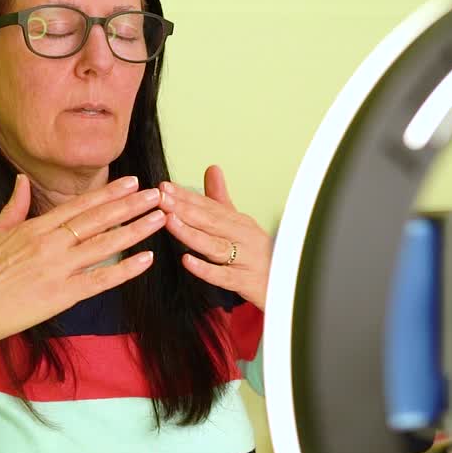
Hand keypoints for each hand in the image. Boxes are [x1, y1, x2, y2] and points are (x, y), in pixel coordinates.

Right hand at [0, 174, 165, 359]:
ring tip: (159, 218)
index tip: (131, 181)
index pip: (79, 205)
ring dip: (135, 230)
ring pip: (104, 244)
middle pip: (98, 219)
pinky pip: (99, 280)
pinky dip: (124, 270)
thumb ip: (14, 206)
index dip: (108, 193)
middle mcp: (50, 243)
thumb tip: (21, 180)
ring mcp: (57, 269)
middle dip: (130, 205)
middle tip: (159, 193)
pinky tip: (145, 260)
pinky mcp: (59, 295)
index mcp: (34, 227)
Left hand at [158, 165, 271, 308]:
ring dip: (191, 233)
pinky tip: (187, 260)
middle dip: (184, 208)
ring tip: (170, 221)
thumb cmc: (259, 254)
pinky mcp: (246, 282)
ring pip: (215, 245)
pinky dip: (205, 269)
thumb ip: (220, 199)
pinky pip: (224, 276)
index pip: (209, 205)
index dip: (185, 196)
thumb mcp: (240, 223)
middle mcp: (243, 237)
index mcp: (239, 222)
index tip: (164, 187)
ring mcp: (246, 259)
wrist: (290, 284)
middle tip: (161, 198)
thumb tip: (212, 168)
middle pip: (210, 221)